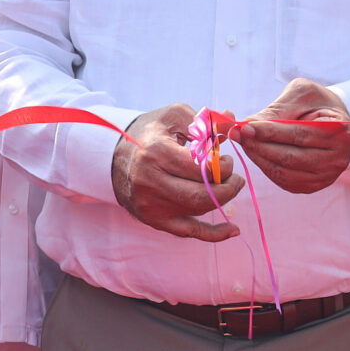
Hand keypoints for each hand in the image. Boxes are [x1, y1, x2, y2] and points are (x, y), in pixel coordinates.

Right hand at [112, 103, 244, 239]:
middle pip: (201, 194)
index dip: (224, 166)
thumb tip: (232, 119)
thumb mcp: (175, 116)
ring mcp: (150, 204)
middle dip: (228, 188)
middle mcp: (150, 181)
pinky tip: (233, 230)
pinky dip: (213, 234)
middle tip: (236, 179)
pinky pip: (188, 232)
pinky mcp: (152, 219)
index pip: (202, 168)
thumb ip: (206, 121)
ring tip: (229, 187)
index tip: (226, 160)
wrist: (113, 156)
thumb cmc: (150, 133)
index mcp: (156, 152)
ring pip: (198, 210)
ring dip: (221, 201)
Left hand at [234, 79, 349, 194]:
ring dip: (259, 158)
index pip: (299, 134)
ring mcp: (327, 176)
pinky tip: (256, 153)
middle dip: (259, 146)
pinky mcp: (313, 186)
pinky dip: (266, 168)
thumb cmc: (316, 102)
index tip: (245, 126)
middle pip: (291, 157)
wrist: (333, 119)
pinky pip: (284, 181)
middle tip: (237, 134)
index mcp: (340, 131)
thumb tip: (248, 125)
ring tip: (244, 142)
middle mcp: (338, 159)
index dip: (269, 132)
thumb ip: (276, 110)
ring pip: (285, 172)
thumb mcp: (300, 94)